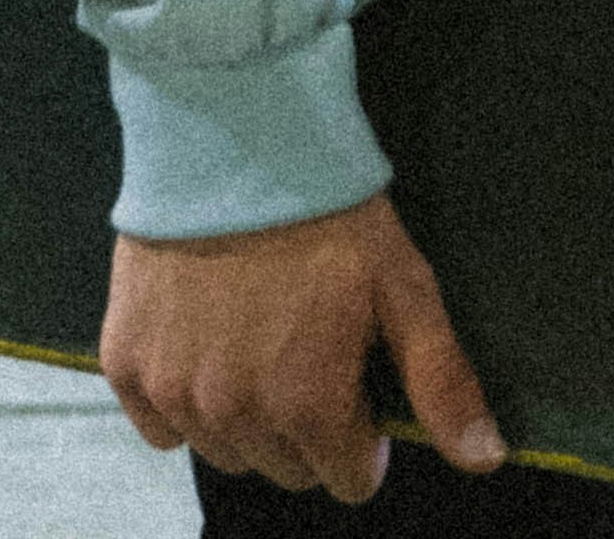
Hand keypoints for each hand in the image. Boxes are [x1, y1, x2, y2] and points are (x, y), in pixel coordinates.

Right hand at [102, 191, 506, 501]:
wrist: (231, 135)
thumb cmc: (328, 209)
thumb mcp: (402, 283)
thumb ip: (441, 380)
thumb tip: (486, 460)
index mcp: (308, 405)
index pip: (349, 478)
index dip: (364, 433)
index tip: (356, 376)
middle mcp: (236, 414)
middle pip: (286, 468)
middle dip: (307, 425)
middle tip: (309, 346)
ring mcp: (175, 391)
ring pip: (224, 451)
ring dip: (247, 415)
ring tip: (259, 335)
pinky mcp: (127, 363)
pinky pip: (158, 428)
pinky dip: (181, 402)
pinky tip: (203, 344)